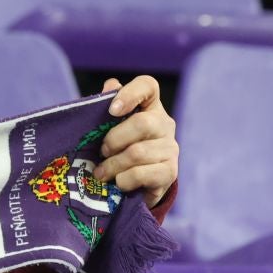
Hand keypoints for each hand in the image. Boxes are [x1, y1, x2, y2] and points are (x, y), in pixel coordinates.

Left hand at [94, 76, 178, 208]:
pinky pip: (141, 174)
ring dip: (113, 165)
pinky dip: (123, 180)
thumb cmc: (117, 151)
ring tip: (102, 173)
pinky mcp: (170, 172)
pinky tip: (118, 183)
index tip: (112, 110)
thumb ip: (104, 108)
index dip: (130, 94)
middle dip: (114, 140)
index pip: (147, 86)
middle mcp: (164, 124)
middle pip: (142, 123)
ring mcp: (170, 148)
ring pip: (137, 153)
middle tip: (102, 152)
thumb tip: (110, 85)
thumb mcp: (106, 130)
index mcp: (148, 107)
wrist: (135, 187)